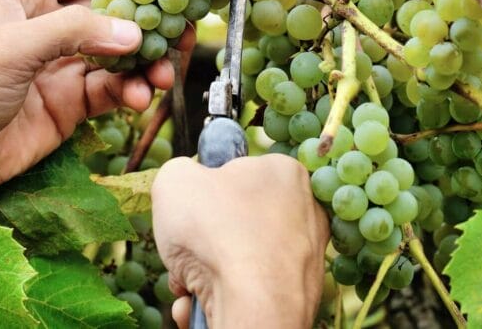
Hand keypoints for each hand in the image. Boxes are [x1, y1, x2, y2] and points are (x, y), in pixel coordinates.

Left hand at [0, 0, 189, 245]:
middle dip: (145, 21)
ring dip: (144, 62)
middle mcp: (49, 26)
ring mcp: (61, 66)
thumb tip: (136, 32)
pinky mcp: (69, 104)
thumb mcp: (15, 46)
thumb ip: (76, 31)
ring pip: (117, 54)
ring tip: (162, 75)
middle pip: (110, 11)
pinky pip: (111, 90)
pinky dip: (129, 92)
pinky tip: (137, 99)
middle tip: (179, 32)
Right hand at [151, 155, 328, 328]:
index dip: (206, 190)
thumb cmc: (215, 231)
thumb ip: (178, 171)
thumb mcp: (175, 179)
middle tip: (185, 249)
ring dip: (206, 271)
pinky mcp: (300, 296)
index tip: (192, 207)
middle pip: (234, 220)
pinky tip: (201, 304)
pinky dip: (223, 297)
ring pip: (240, 258)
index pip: (236, 172)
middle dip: (202, 239)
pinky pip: (251, 290)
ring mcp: (307, 256)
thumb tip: (183, 185)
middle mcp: (305, 211)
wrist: (254, 309)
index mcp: (283, 171)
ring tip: (189, 284)